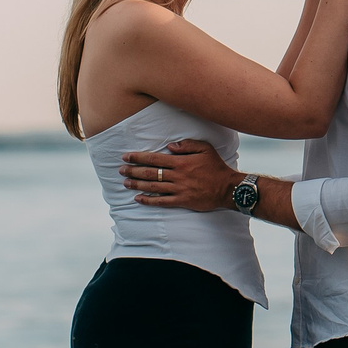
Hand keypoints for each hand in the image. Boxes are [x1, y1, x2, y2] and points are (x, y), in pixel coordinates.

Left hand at [117, 138, 236, 210]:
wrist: (228, 188)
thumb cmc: (216, 166)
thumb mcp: (205, 148)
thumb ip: (186, 145)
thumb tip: (170, 146)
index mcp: (181, 162)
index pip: (154, 158)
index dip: (138, 157)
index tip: (126, 156)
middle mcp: (177, 175)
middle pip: (150, 173)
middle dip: (133, 171)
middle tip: (120, 170)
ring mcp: (179, 189)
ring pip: (153, 187)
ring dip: (137, 185)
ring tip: (125, 183)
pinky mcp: (182, 201)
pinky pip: (162, 202)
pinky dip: (149, 200)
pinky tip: (138, 199)